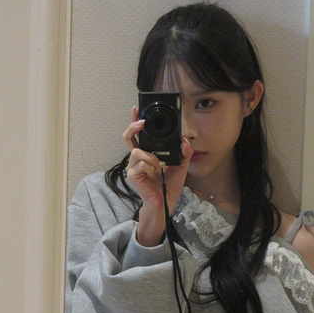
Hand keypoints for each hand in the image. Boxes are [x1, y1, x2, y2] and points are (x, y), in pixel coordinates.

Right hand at [123, 107, 192, 245]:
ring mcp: (133, 167)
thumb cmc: (168, 186)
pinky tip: (155, 172)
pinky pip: (140, 163)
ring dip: (150, 156)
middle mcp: (138, 158)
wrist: (164, 204)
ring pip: (136, 151)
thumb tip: (185, 141)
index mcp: (146, 153)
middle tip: (142, 122)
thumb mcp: (181, 167)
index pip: (139, 134)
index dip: (135, 121)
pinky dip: (150, 165)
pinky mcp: (133, 175)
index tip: (136, 108)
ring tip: (159, 165)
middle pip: (128, 137)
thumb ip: (184, 153)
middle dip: (133, 126)